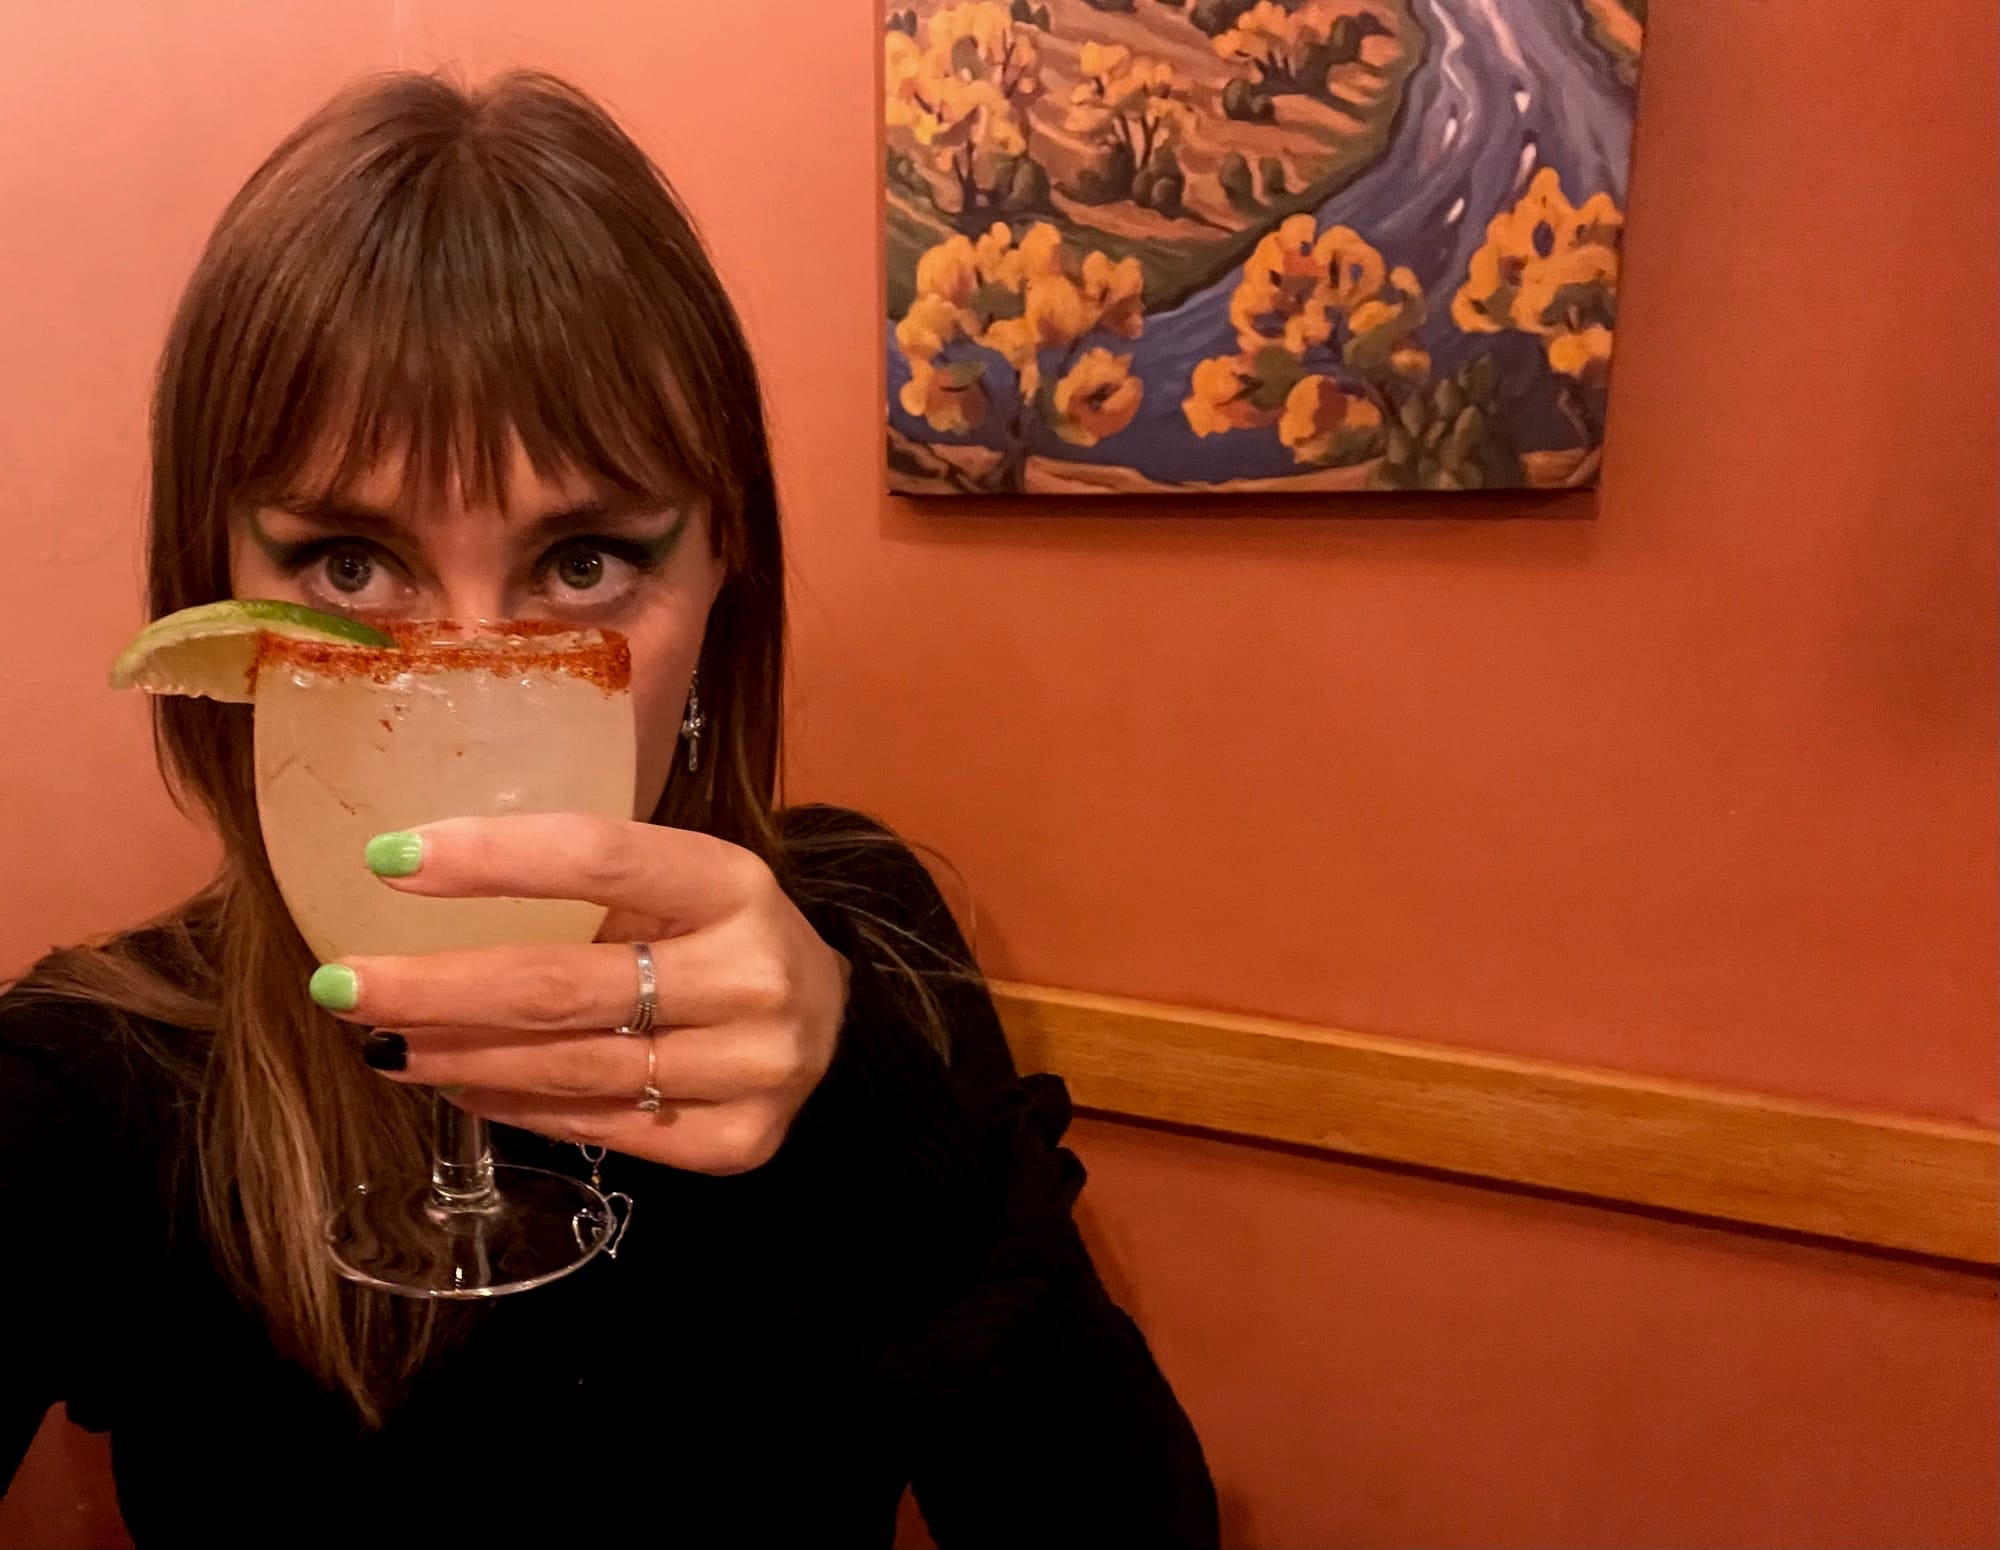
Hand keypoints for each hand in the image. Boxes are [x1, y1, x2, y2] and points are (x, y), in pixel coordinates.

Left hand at [312, 815, 848, 1174]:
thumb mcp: (681, 882)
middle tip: (341, 984)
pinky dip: (517, 1106)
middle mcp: (752, 973)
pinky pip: (601, 1127)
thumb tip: (417, 880)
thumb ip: (589, 883)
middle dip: (433, 986)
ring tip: (381, 1042)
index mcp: (734, 882)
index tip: (386, 859)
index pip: (598, 856)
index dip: (488, 858)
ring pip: (569, 1067)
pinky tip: (460, 1085)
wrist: (833, 1023)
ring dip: (457, 1056)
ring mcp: (751, 1066)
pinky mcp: (739, 1141)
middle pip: (562, 983)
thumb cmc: (718, 935)